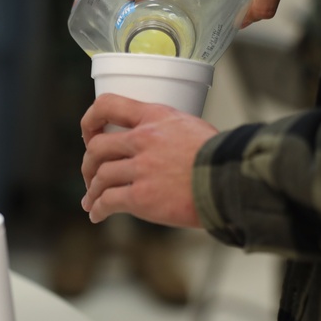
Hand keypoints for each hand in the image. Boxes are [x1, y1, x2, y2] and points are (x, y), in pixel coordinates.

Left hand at [80, 94, 217, 226]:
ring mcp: (140, 168)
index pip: (108, 105)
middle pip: (97, 147)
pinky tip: (97, 215)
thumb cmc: (220, 157)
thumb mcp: (191, 126)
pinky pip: (108, 201)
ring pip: (101, 176)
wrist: (231, 181)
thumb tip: (159, 143)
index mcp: (154, 117)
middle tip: (91, 175)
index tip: (89, 134)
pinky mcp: (141, 196)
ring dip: (92, 191)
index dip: (91, 120)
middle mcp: (143, 139)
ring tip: (91, 201)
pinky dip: (98, 209)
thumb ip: (167, 131)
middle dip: (88, 164)